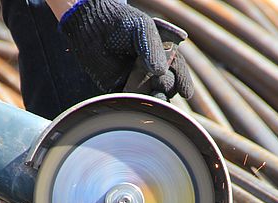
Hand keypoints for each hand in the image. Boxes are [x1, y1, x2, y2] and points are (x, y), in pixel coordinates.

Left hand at [59, 0, 193, 98]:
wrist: (92, 25)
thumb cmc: (120, 22)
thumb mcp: (143, 28)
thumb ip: (153, 48)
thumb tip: (159, 73)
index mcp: (161, 53)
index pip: (177, 70)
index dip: (183, 81)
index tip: (185, 92)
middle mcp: (151, 68)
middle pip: (168, 85)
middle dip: (168, 86)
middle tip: (159, 81)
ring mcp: (136, 80)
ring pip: (153, 97)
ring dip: (157, 101)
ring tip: (156, 97)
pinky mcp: (120, 89)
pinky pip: (132, 102)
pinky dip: (138, 106)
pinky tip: (140, 104)